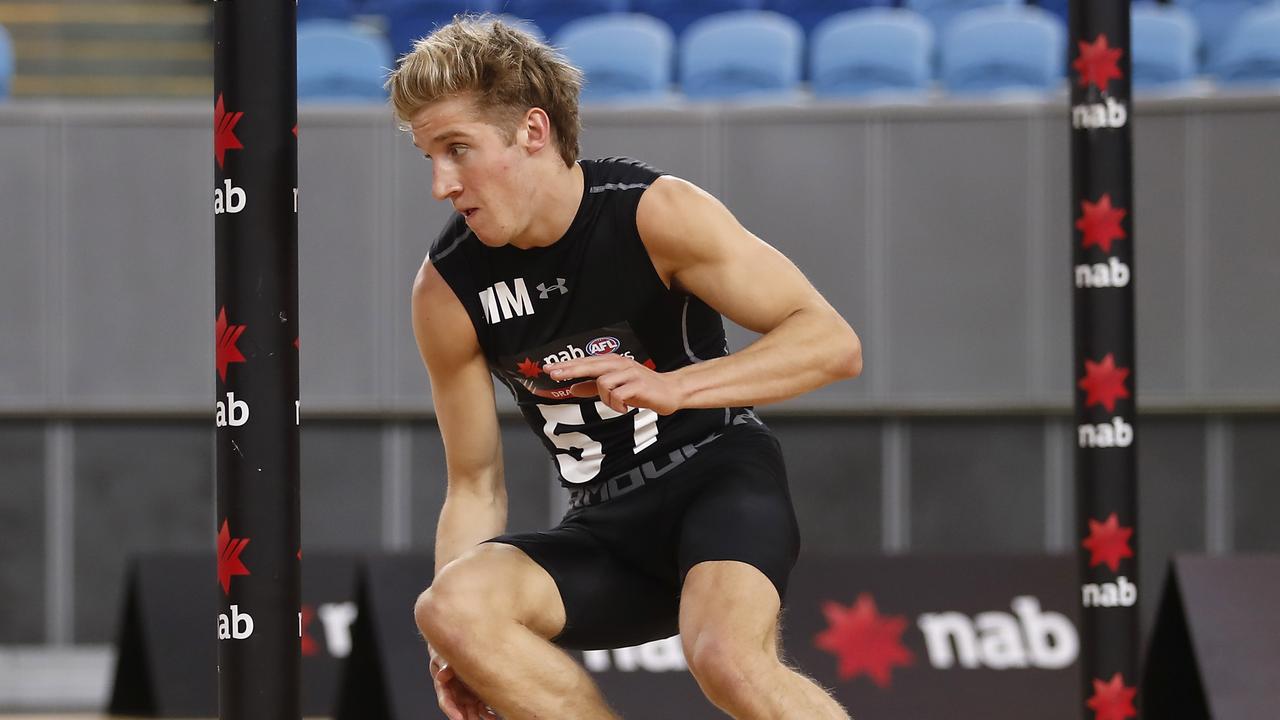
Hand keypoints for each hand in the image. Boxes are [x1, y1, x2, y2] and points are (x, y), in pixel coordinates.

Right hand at [430, 646, 498, 719]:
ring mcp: (468, 696)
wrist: (459, 647)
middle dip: (467, 719)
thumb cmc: (447, 652)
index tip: (458, 719)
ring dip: (479, 718)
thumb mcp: (442, 656)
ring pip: (473, 712)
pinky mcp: (479, 694)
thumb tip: (441, 675)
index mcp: (444, 687)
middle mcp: (456, 695)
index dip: (452, 711)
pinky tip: (496, 717)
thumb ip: (443, 665)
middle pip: (461, 711)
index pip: (446, 702)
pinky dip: (489, 713)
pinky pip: (484, 707)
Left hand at [546, 355, 682, 414]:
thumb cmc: (640, 388)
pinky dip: (617, 404)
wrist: (669, 391)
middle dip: (570, 370)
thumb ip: (592, 387)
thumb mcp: (614, 387)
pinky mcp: (638, 385)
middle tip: (554, 374)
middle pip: (589, 365)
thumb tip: (572, 389)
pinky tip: (624, 407)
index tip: (549, 369)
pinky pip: (618, 394)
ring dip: (605, 398)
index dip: (567, 366)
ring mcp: (629, 373)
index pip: (585, 363)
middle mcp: (619, 364)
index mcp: (612, 363)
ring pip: (604, 382)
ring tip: (617, 403)